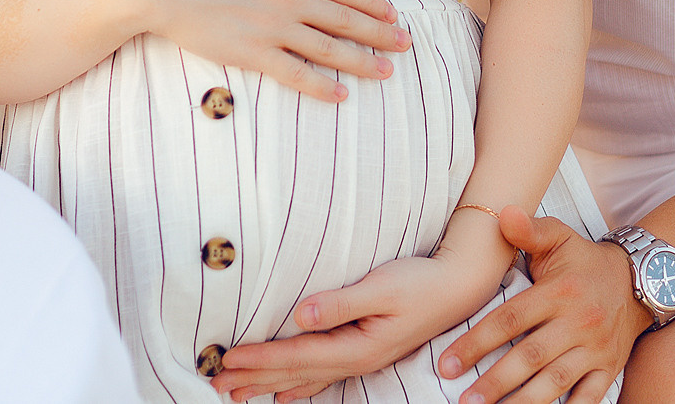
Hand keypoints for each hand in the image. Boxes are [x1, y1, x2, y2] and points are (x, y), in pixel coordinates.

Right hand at [129, 0, 410, 101]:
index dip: (372, 4)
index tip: (392, 15)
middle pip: (345, 19)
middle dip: (380, 34)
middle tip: (406, 45)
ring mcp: (274, 27)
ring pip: (329, 48)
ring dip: (362, 62)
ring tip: (386, 72)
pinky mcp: (253, 53)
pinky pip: (295, 73)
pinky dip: (321, 86)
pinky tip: (341, 96)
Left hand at [211, 241, 503, 401]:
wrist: (460, 286)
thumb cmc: (422, 282)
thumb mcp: (384, 286)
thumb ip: (341, 302)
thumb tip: (301, 314)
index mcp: (358, 346)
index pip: (297, 355)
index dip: (259, 358)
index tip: (226, 359)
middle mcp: (356, 359)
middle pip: (294, 373)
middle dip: (254, 377)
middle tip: (214, 382)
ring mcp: (361, 358)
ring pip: (304, 377)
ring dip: (268, 384)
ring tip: (236, 392)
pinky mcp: (365, 351)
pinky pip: (322, 376)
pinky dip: (297, 386)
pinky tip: (284, 395)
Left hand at [436, 207, 650, 403]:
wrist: (641, 280)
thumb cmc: (586, 262)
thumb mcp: (560, 238)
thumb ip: (529, 230)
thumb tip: (502, 213)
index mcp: (559, 292)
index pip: (510, 320)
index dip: (476, 343)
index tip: (448, 364)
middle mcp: (578, 322)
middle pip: (529, 358)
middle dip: (494, 382)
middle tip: (464, 400)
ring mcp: (595, 350)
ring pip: (555, 383)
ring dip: (522, 402)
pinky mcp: (608, 369)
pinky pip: (588, 398)